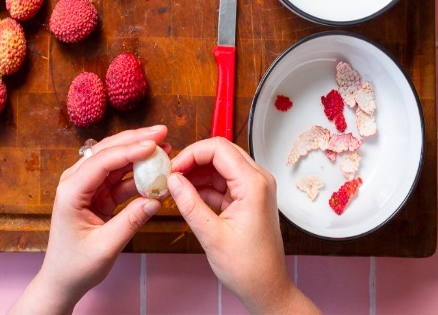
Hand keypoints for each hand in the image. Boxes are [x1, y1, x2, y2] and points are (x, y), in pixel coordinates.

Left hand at [8, 125, 168, 314]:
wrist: (62, 279)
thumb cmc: (76, 265)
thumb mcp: (105, 246)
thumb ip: (131, 221)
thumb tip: (157, 200)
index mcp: (71, 191)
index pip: (103, 161)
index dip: (129, 150)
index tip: (154, 144)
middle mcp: (76, 182)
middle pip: (108, 151)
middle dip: (136, 140)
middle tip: (163, 132)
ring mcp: (87, 186)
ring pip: (115, 160)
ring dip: (139, 154)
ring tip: (166, 149)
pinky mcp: (97, 193)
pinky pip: (120, 177)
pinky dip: (138, 174)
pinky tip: (156, 172)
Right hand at [168, 138, 319, 313]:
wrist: (267, 288)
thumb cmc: (249, 268)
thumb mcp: (212, 236)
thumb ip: (190, 204)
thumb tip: (172, 180)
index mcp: (254, 185)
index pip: (219, 149)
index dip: (192, 153)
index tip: (173, 167)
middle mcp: (258, 180)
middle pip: (221, 152)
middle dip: (193, 160)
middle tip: (171, 174)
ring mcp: (254, 188)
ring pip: (221, 166)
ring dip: (197, 173)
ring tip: (175, 186)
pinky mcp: (248, 198)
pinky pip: (223, 182)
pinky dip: (204, 186)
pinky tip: (187, 195)